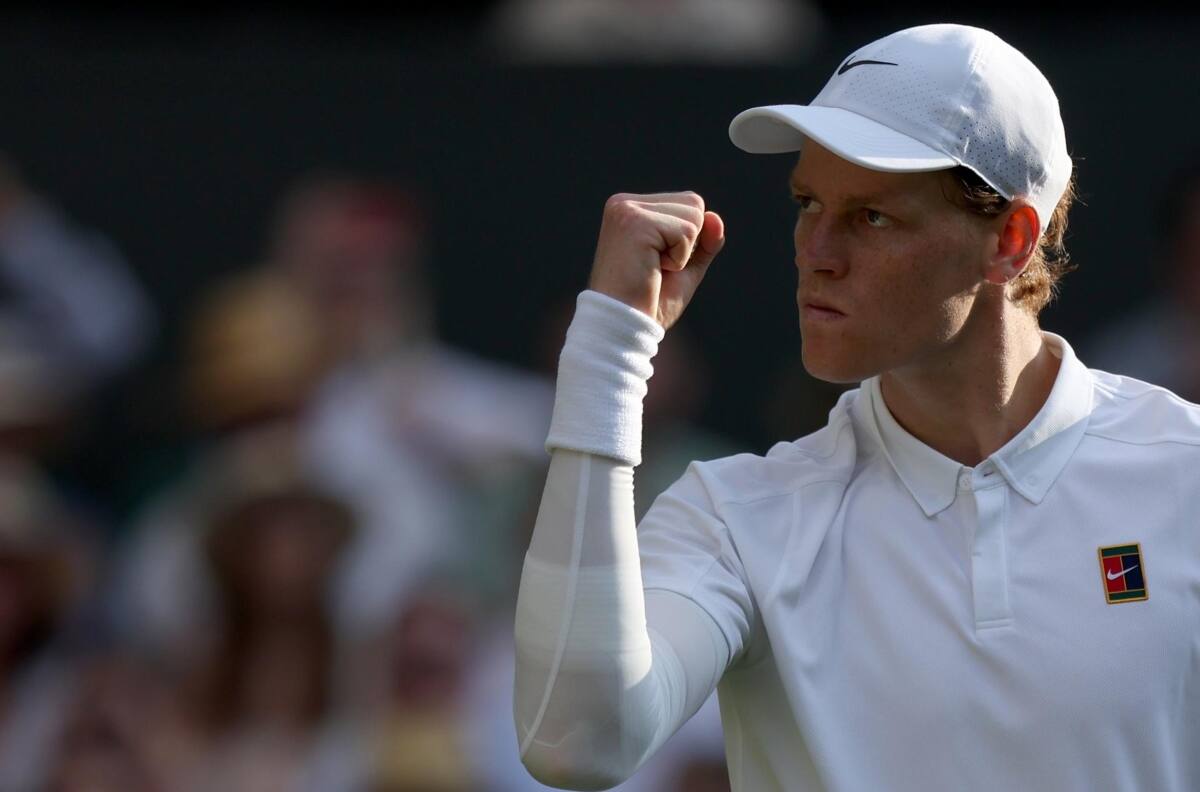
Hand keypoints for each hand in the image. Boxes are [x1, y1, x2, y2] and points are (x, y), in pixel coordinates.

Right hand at [588, 191, 724, 329]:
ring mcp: (627, 210)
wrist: (623, 327)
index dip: (688, 241)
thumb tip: (716, 217)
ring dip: (683, 252)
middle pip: (694, 203)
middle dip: (688, 243)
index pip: (688, 203)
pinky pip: (686, 232)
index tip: (656, 263)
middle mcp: (624, 203)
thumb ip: (703, 243)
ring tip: (652, 268)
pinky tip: (651, 269)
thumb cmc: (648, 303)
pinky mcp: (634, 222)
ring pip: (694, 215)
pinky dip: (678, 258)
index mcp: (631, 209)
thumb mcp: (684, 269)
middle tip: (655, 267)